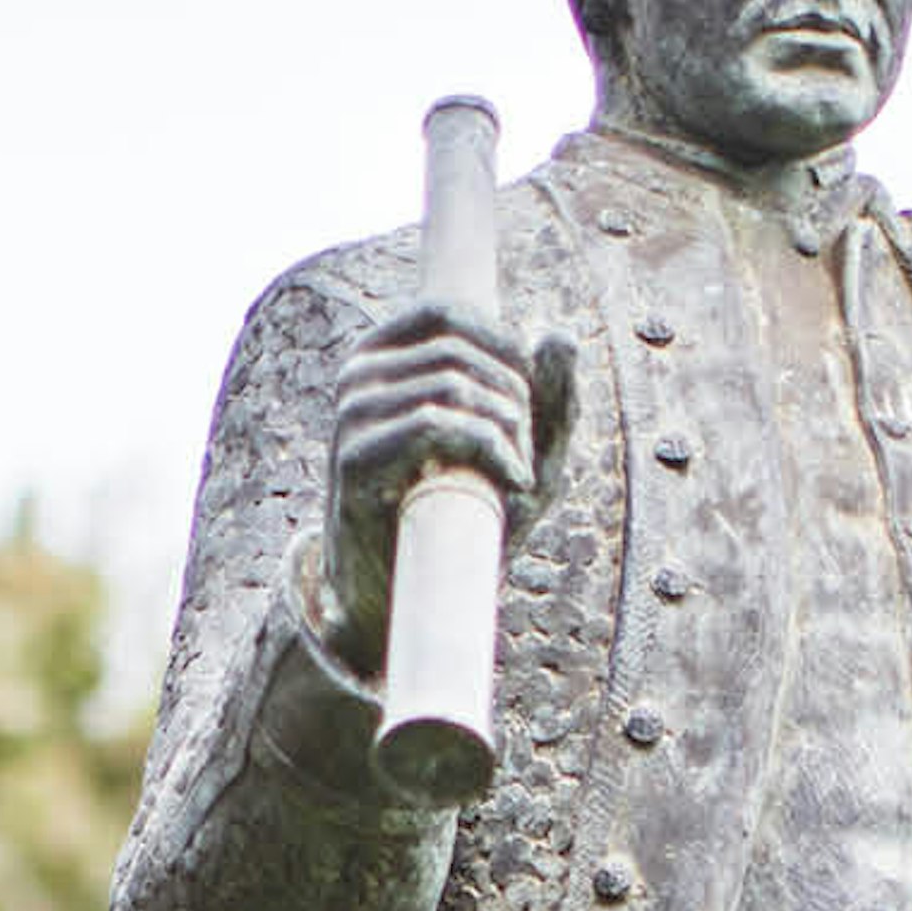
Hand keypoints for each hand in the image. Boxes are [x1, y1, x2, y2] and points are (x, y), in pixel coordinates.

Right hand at [321, 308, 536, 679]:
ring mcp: (351, 415)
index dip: (504, 348)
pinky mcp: (355, 459)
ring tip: (518, 478)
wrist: (409, 597)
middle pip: (460, 352)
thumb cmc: (467, 514)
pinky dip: (491, 450)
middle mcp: (358, 376)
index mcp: (383, 357)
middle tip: (526, 459)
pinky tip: (513, 487)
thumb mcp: (524, 451)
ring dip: (507, 430)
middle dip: (514, 401)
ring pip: (452, 384)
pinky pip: (435, 423)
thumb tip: (561, 335)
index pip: (446, 314)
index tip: (528, 407)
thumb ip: (549, 396)